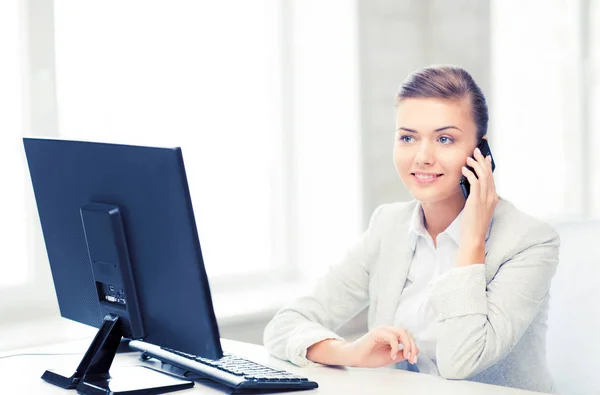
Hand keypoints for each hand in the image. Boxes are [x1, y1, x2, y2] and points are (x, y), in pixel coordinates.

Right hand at [344, 326, 418, 367]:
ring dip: (407, 345)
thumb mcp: (390, 357)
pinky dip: (395, 347)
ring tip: (406, 356)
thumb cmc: (369, 357)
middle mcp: (387, 330)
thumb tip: (412, 353)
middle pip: (406, 332)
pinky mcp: (376, 333)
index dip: (413, 347)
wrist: (355, 358)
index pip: (407, 336)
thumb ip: (401, 354)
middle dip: (412, 346)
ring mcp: (382, 330)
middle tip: (412, 358)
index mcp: (391, 335)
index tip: (413, 360)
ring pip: (401, 332)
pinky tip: (392, 356)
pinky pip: (392, 337)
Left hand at [459, 146, 497, 264]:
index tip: (485, 157)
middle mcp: (491, 197)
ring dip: (476, 164)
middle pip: (489, 174)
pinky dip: (470, 174)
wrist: (474, 237)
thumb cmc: (473, 225)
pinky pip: (474, 182)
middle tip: (476, 151)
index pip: (492, 178)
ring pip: (483, 175)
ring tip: (469, 157)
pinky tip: (464, 169)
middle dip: (482, 161)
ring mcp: (485, 198)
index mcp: (493, 198)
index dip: (489, 166)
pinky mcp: (476, 200)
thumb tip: (472, 189)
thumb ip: (478, 198)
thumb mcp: (479, 209)